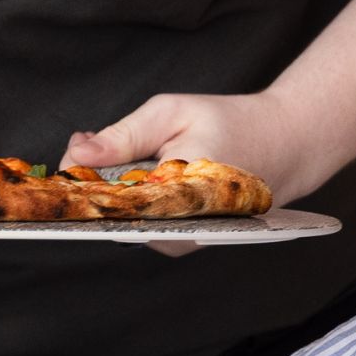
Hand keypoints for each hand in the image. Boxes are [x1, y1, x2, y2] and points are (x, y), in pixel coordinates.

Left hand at [61, 90, 304, 260]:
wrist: (287, 144)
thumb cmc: (231, 122)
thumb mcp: (173, 113)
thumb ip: (123, 135)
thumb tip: (78, 154)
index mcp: (175, 199)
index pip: (106, 201)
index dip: (79, 179)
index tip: (69, 154)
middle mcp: (177, 232)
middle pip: (109, 216)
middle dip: (91, 181)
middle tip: (86, 144)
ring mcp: (180, 242)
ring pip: (123, 221)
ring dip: (110, 190)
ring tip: (116, 153)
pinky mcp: (181, 242)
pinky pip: (141, 223)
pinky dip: (130, 198)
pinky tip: (134, 173)